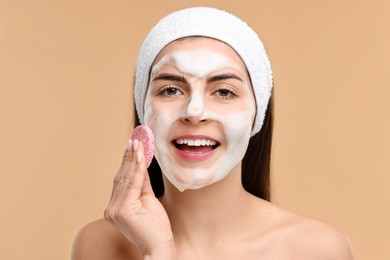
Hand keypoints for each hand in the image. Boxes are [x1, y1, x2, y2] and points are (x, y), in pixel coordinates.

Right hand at [104, 139, 174, 257]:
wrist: (159, 247)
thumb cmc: (155, 227)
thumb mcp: (148, 200)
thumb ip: (143, 183)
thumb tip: (142, 163)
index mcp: (115, 207)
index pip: (121, 180)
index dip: (126, 162)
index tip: (131, 146)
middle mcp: (111, 209)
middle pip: (122, 177)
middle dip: (129, 157)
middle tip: (134, 139)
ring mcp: (115, 210)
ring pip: (126, 179)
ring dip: (133, 159)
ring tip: (137, 143)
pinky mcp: (122, 210)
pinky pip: (133, 184)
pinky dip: (138, 169)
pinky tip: (141, 156)